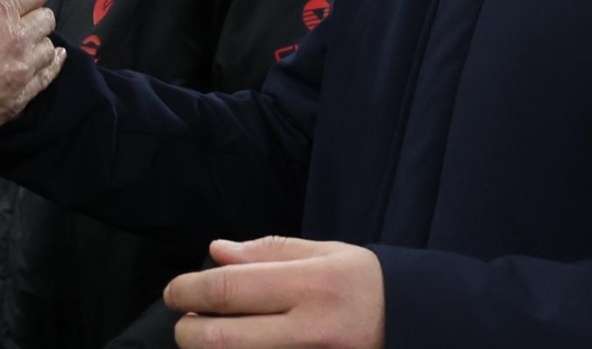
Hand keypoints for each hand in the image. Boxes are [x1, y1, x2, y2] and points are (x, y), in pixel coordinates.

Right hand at [0, 0, 62, 145]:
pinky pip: (48, 75)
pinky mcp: (19, 97)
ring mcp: (21, 70)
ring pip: (48, 46)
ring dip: (36, 42)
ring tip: (21, 45)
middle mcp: (17, 38)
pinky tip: (49, 59)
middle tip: (16, 21)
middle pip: (46, 16)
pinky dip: (48, 65)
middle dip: (32, 16)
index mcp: (0, 11)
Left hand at [164, 238, 384, 348]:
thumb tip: (216, 252)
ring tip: (208, 337)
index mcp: (310, 285)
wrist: (417, 326)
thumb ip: (268, 252)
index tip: (175, 292)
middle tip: (185, 322)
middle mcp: (309, 330)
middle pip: (221, 340)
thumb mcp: (326, 253)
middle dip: (187, 332)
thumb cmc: (366, 285)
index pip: (228, 289)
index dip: (187, 291)